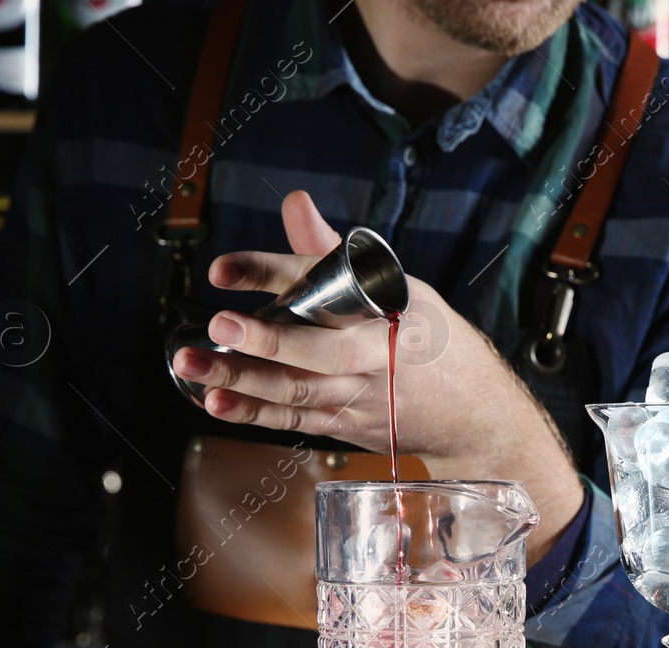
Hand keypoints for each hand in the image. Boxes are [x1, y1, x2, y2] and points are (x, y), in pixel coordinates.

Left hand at [171, 190, 583, 559]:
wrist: (476, 416)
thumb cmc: (433, 342)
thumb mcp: (398, 286)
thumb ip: (333, 251)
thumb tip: (294, 202)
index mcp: (390, 315)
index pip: (327, 289)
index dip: (273, 274)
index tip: (224, 270)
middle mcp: (374, 361)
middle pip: (317, 354)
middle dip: (267, 341)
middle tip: (219, 325)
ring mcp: (358, 399)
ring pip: (296, 393)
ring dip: (243, 382)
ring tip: (193, 365)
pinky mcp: (344, 426)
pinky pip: (294, 422)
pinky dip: (254, 415)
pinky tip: (216, 404)